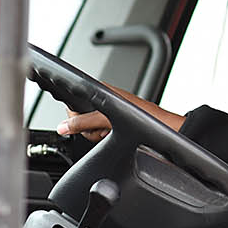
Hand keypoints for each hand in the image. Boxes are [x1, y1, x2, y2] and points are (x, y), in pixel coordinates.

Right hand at [56, 85, 183, 141]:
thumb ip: (82, 122)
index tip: (82, 122)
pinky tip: (114, 135)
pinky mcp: (113, 124)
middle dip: (88, 127)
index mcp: (101, 91)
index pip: (72, 103)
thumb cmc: (143, 117)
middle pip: (79, 118)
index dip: (74, 116)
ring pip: (89, 128)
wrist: (164, 130)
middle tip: (102, 128)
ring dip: (97, 133)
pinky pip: (99, 133)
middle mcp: (104, 100)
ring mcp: (108, 113)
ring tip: (110, 131)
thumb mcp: (105, 119)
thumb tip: (63, 126)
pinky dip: (104, 137)